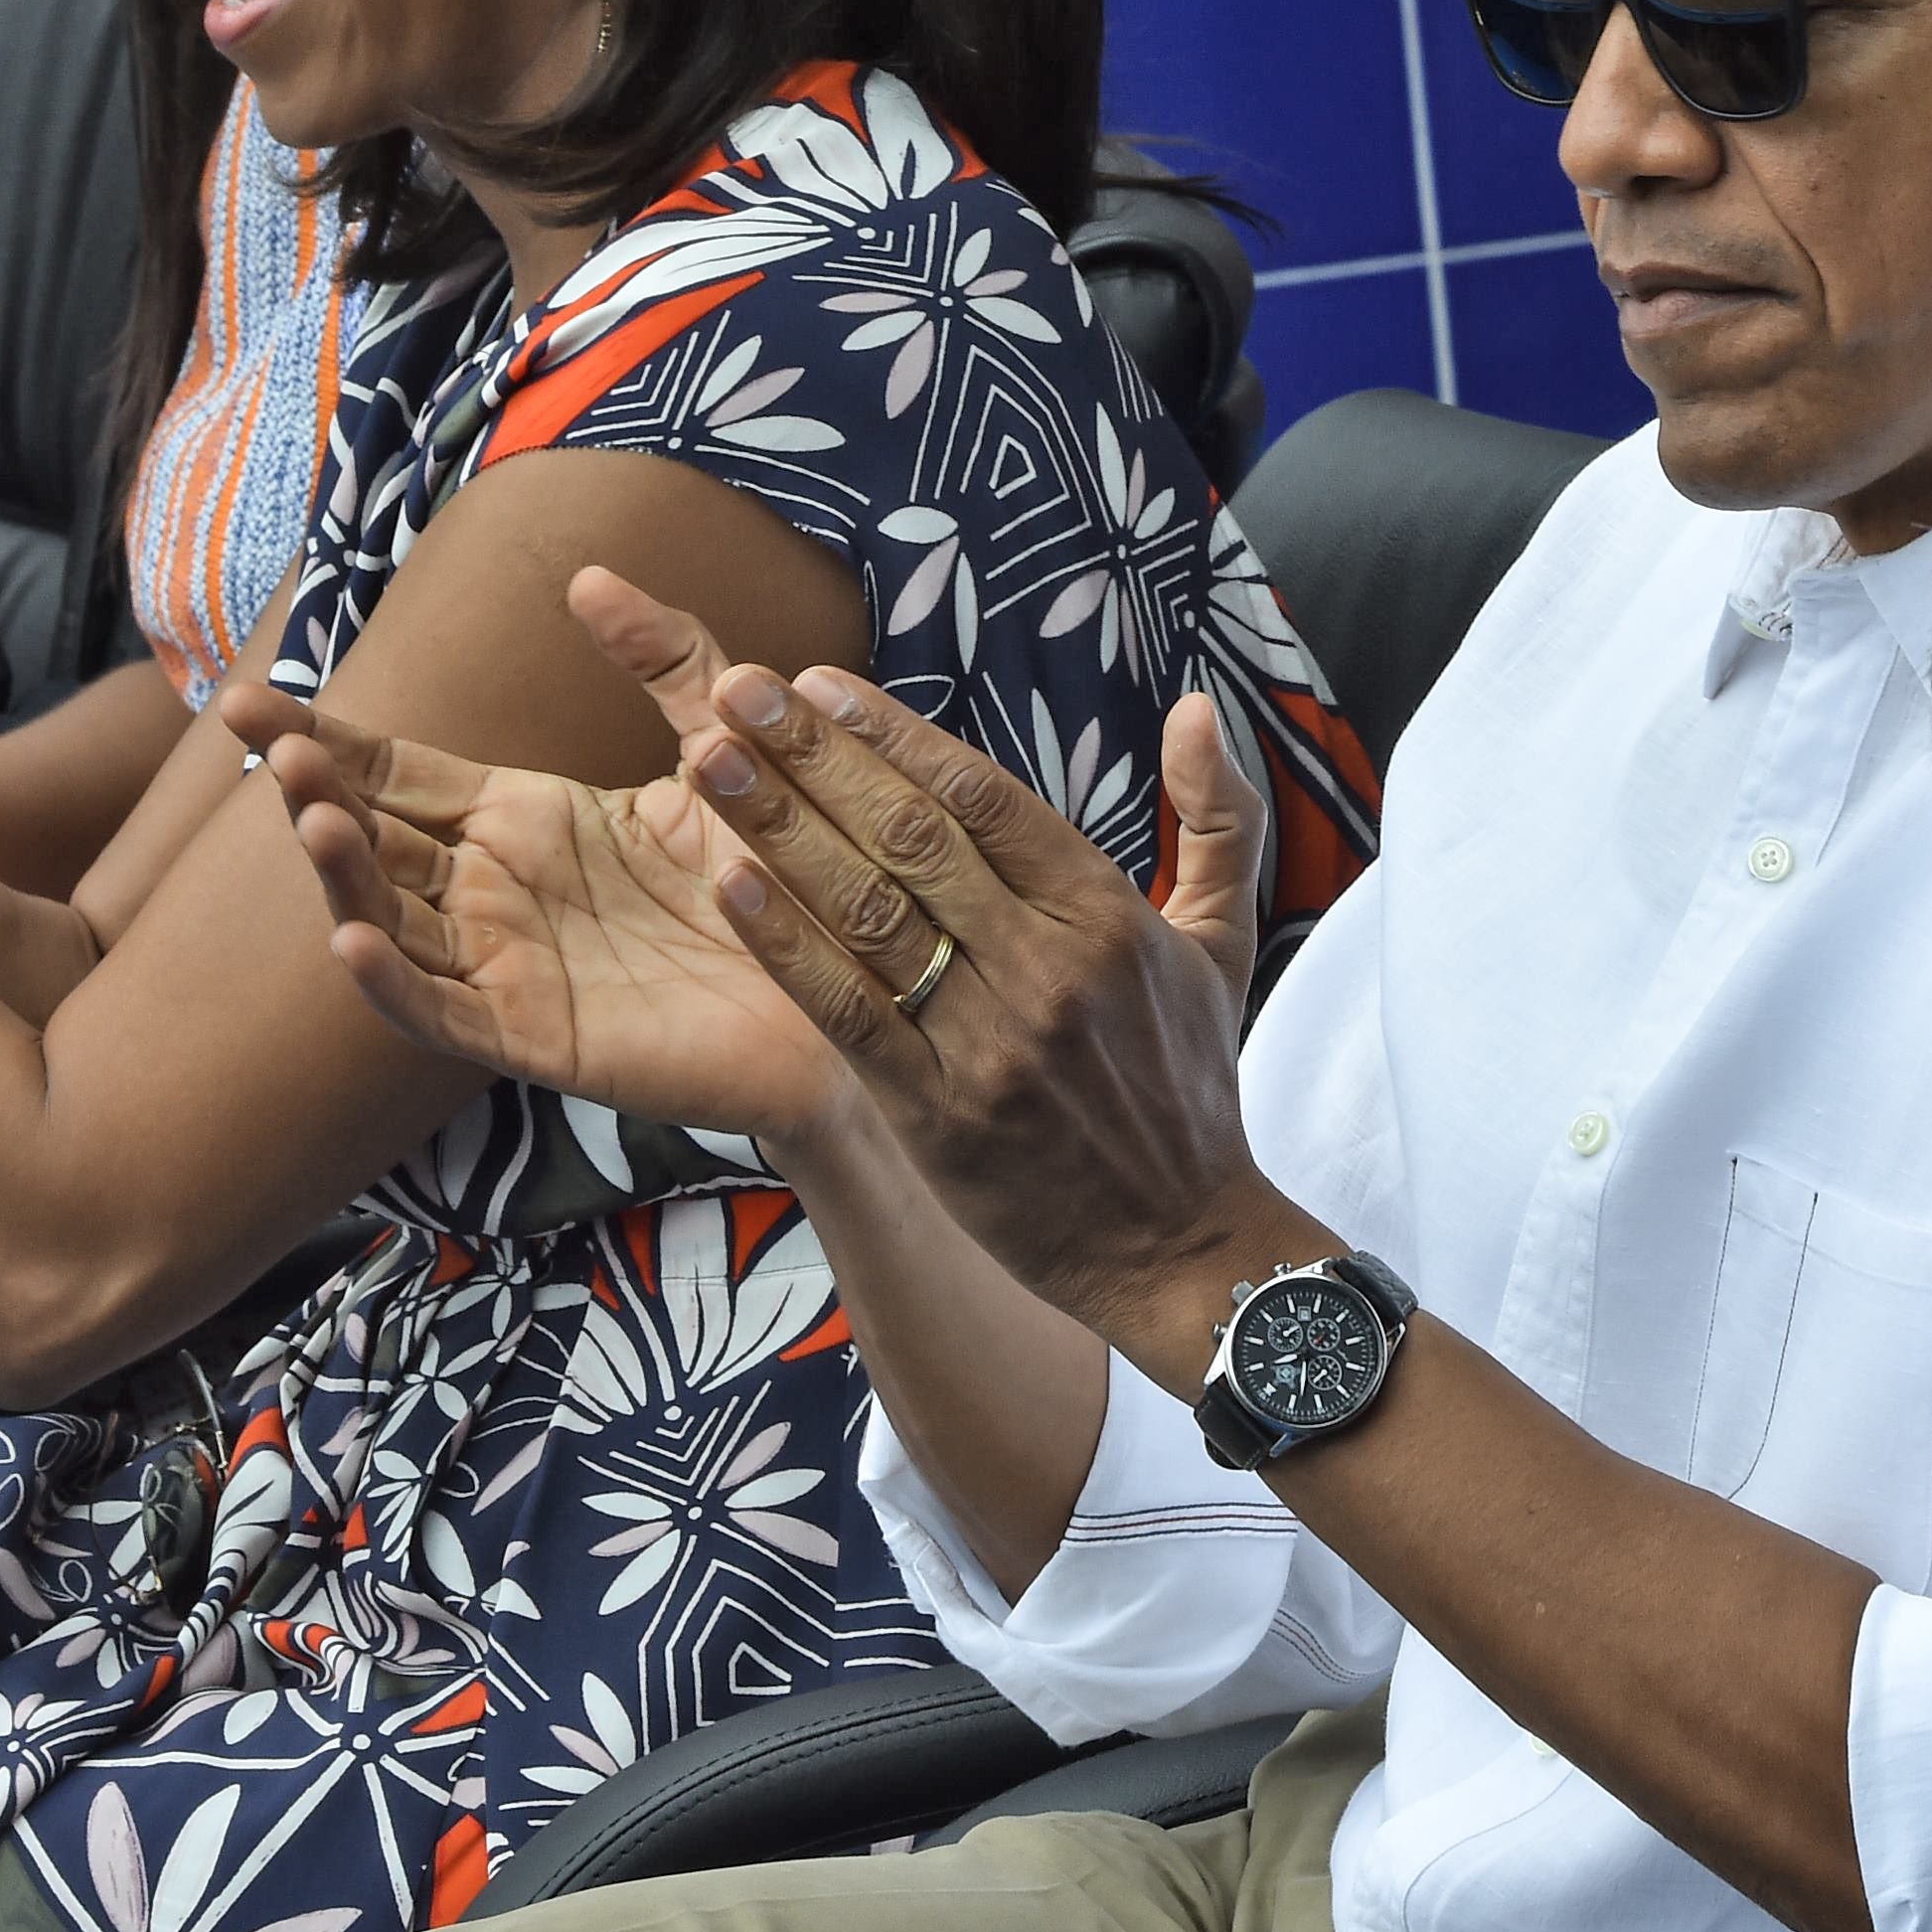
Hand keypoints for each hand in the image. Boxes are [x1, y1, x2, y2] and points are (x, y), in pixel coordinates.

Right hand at [219, 571, 860, 1146]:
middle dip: (317, 796)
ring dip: (342, 877)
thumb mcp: (725, 740)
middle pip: (375, 841)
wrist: (849, 984)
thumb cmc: (780, 868)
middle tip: (275, 751)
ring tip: (316, 818)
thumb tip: (587, 574)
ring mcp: (507, 969)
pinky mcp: (537, 1039)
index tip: (249, 702)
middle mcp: (495, 893)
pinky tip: (350, 938)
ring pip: (391, 924)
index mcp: (521, 818)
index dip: (322, 738)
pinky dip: (391, 983)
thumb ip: (667, 657)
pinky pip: (443, 1015)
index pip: (394, 771)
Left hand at [661, 654, 1278, 1349]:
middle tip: (738, 693)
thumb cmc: (1192, 1085)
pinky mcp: (937, 1115)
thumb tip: (1202, 705)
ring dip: (779, 829)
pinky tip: (728, 885)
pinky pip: (847, 1014)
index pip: (982, 796)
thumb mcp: (1224, 942)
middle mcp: (1046, 967)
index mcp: (1105, 913)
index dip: (892, 734)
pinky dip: (784, 946)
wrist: (1179, 1247)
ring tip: (707, 762)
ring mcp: (988, 1042)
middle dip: (815, 757)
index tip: (819, 684)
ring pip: (867, 913)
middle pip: (910, 837)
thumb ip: (1218, 818)